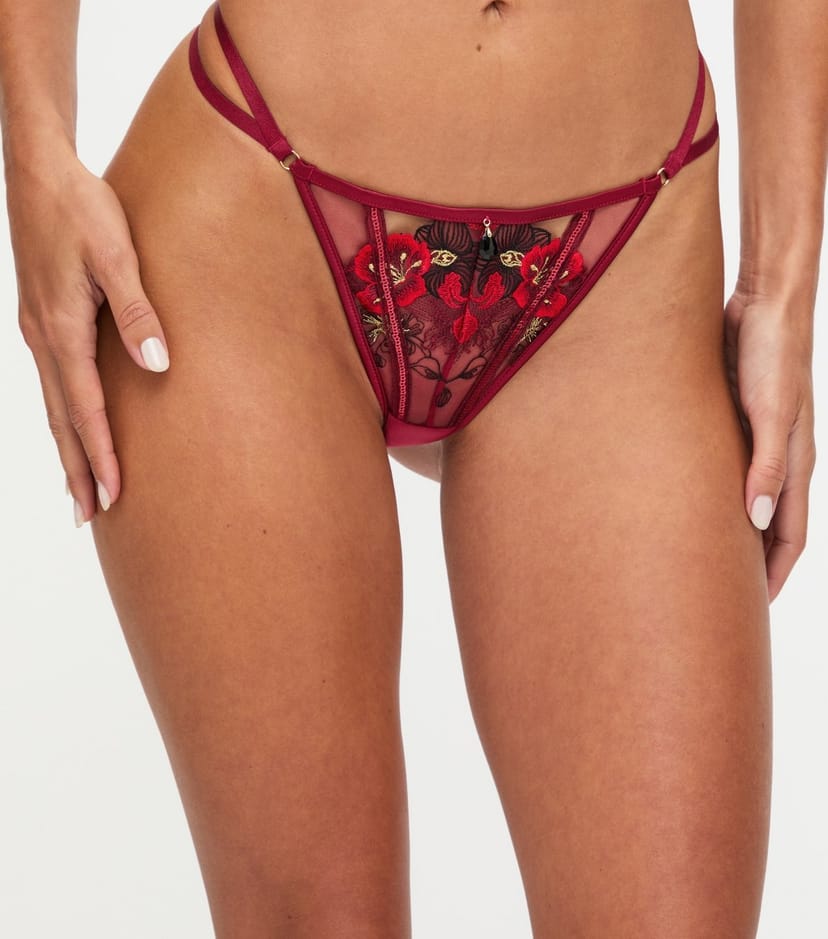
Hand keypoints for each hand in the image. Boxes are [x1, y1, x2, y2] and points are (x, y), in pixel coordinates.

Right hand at [6, 139, 169, 525]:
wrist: (39, 170)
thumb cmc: (81, 207)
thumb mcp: (117, 255)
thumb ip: (138, 312)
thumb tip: (157, 366)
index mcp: (62, 329)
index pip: (85, 409)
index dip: (101, 455)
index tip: (114, 496)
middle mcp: (43, 338)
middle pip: (62, 420)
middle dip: (77, 470)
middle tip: (90, 516)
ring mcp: (37, 330)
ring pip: (53, 404)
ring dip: (68, 449)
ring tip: (80, 487)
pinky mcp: (41, 319)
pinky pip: (52, 382)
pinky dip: (63, 415)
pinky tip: (72, 424)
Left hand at [723, 285, 816, 602]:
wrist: (764, 305)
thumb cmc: (773, 354)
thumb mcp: (770, 410)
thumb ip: (766, 463)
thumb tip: (758, 520)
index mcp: (795, 464)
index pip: (790, 535)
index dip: (774, 574)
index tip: (753, 610)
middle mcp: (778, 460)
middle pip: (768, 526)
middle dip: (750, 563)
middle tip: (720, 595)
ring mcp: (757, 443)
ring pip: (745, 503)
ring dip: (730, 533)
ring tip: (700, 562)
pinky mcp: (735, 425)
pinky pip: (726, 474)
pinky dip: (714, 499)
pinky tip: (687, 507)